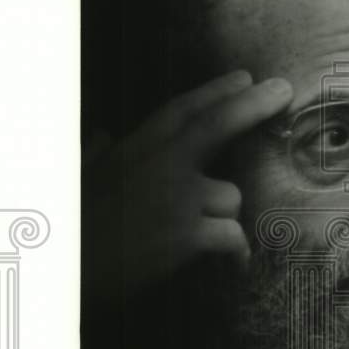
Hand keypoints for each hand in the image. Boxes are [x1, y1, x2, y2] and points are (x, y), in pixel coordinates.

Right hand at [84, 70, 293, 299]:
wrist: (65, 271)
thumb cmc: (70, 228)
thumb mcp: (77, 180)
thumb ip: (94, 156)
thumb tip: (101, 137)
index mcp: (133, 152)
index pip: (180, 111)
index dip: (215, 92)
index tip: (245, 77)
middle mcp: (159, 167)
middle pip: (216, 126)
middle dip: (252, 105)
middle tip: (283, 90)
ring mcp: (176, 200)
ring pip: (231, 196)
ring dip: (225, 214)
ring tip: (205, 233)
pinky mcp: (186, 236)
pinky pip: (232, 235)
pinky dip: (237, 250)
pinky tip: (237, 261)